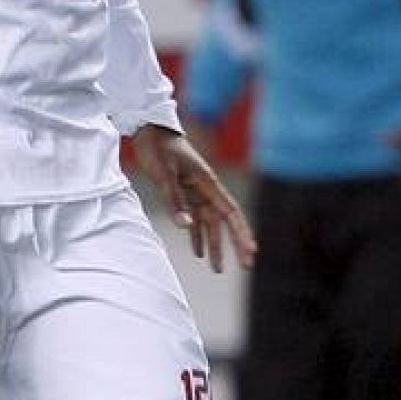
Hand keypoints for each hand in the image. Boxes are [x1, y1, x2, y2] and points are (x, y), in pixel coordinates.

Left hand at [131, 124, 255, 272]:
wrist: (149, 130)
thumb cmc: (159, 148)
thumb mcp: (164, 174)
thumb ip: (174, 200)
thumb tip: (186, 226)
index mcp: (207, 183)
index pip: (230, 212)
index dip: (242, 232)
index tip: (251, 250)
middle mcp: (206, 190)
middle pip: (224, 221)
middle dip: (235, 244)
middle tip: (247, 265)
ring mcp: (195, 193)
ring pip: (209, 224)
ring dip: (214, 245)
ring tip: (218, 269)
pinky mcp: (184, 194)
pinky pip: (194, 219)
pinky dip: (196, 235)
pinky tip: (197, 252)